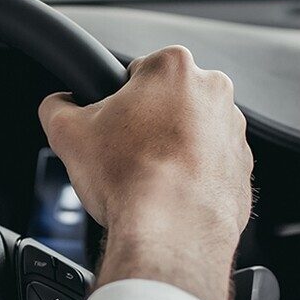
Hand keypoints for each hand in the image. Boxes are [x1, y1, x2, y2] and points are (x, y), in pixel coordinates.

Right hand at [38, 46, 252, 299]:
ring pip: (192, 134)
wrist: (171, 232)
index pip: (135, 73)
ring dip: (171, 150)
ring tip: (147, 179)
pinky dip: (192, 178)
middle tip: (124, 155)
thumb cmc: (129, 178)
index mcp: (173, 67)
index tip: (109, 127)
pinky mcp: (242, 168)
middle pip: (167, 102)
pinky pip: (210, 167)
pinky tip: (170, 195)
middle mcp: (213, 92)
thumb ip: (56, 106)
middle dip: (146, 125)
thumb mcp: (67, 133)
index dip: (115, 103)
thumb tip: (57, 105)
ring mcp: (233, 131)